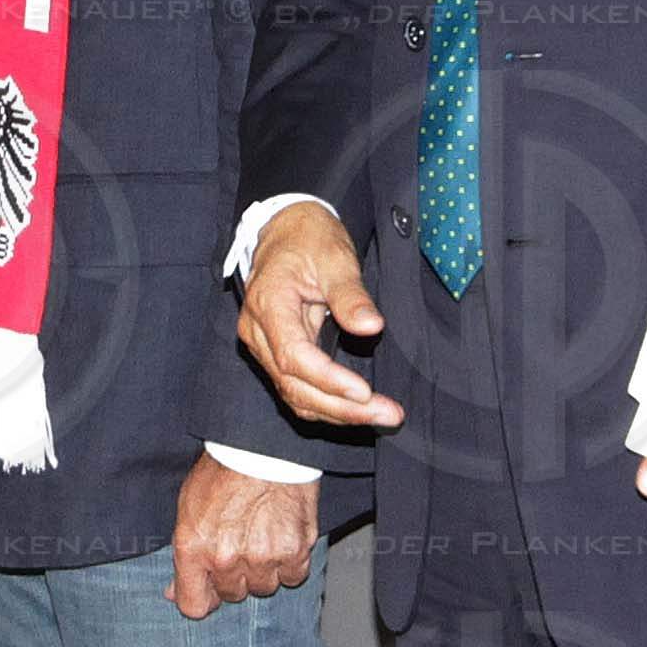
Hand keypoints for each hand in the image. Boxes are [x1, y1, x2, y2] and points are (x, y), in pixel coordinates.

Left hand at [167, 455, 319, 617]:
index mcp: (193, 548)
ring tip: (261, 537)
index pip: (193, 606)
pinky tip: (281, 539)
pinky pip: (292, 577)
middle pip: (231, 595)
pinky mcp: (295, 552)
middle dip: (233, 576)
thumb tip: (172, 592)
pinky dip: (289, 563)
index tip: (207, 588)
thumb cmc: (222, 471)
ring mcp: (262, 558)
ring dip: (262, 570)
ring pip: (263, 588)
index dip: (201, 598)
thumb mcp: (187, 509)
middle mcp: (226, 559)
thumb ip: (183, 555)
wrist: (261, 447)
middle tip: (238, 545)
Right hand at [237, 201, 404, 429]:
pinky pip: (297, 389)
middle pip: (293, 385)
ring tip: (383, 415)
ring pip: (294, 395)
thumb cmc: (308, 240)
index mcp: (268, 303)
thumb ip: (350, 295)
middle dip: (342, 407)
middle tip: (389, 414)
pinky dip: (328, 405)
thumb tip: (371, 326)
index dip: (328, 379)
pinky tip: (359, 408)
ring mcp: (263, 346)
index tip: (365, 392)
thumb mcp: (335, 258)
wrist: (286, 231)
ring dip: (338, 412)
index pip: (293, 355)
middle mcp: (257, 331)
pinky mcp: (276, 354)